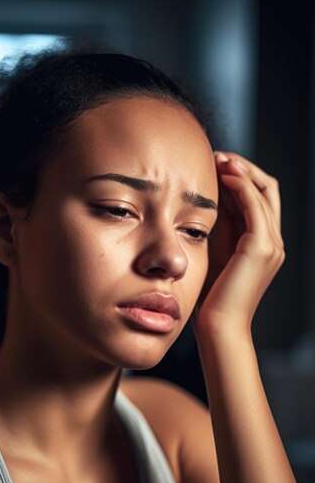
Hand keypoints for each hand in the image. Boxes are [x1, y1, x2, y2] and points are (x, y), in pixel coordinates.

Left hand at [193, 152, 284, 335]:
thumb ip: (218, 229)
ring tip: (218, 158)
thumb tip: (209, 200)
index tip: (214, 164)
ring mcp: (272, 244)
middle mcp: (273, 242)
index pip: (258, 198)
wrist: (217, 327)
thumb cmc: (210, 297)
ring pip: (263, 191)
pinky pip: (255, 205)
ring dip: (241, 171)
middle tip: (216, 155)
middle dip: (243, 168)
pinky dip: (241, 186)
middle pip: (266, 189)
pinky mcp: (261, 248)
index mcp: (262, 244)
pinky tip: (222, 176)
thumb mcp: (215, 253)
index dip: (239, 177)